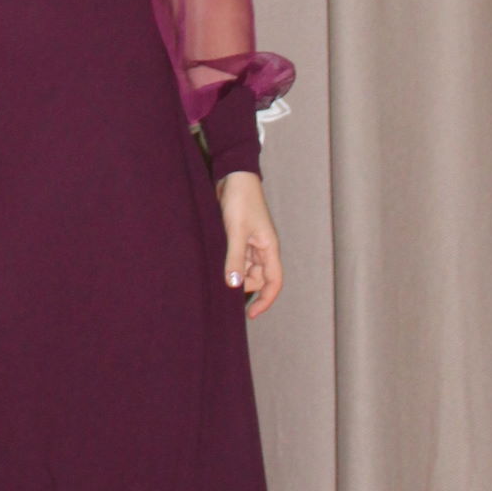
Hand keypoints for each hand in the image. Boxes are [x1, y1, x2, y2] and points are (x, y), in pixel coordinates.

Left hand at [216, 170, 282, 317]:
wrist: (233, 176)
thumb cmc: (240, 200)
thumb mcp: (236, 231)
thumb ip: (235, 258)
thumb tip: (235, 285)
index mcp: (270, 248)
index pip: (274, 282)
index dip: (265, 300)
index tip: (251, 315)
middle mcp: (264, 247)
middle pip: (259, 277)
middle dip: (246, 286)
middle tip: (225, 292)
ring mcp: (252, 241)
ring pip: (248, 267)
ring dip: (236, 273)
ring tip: (218, 277)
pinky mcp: (240, 234)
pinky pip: (239, 255)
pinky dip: (231, 262)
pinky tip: (217, 265)